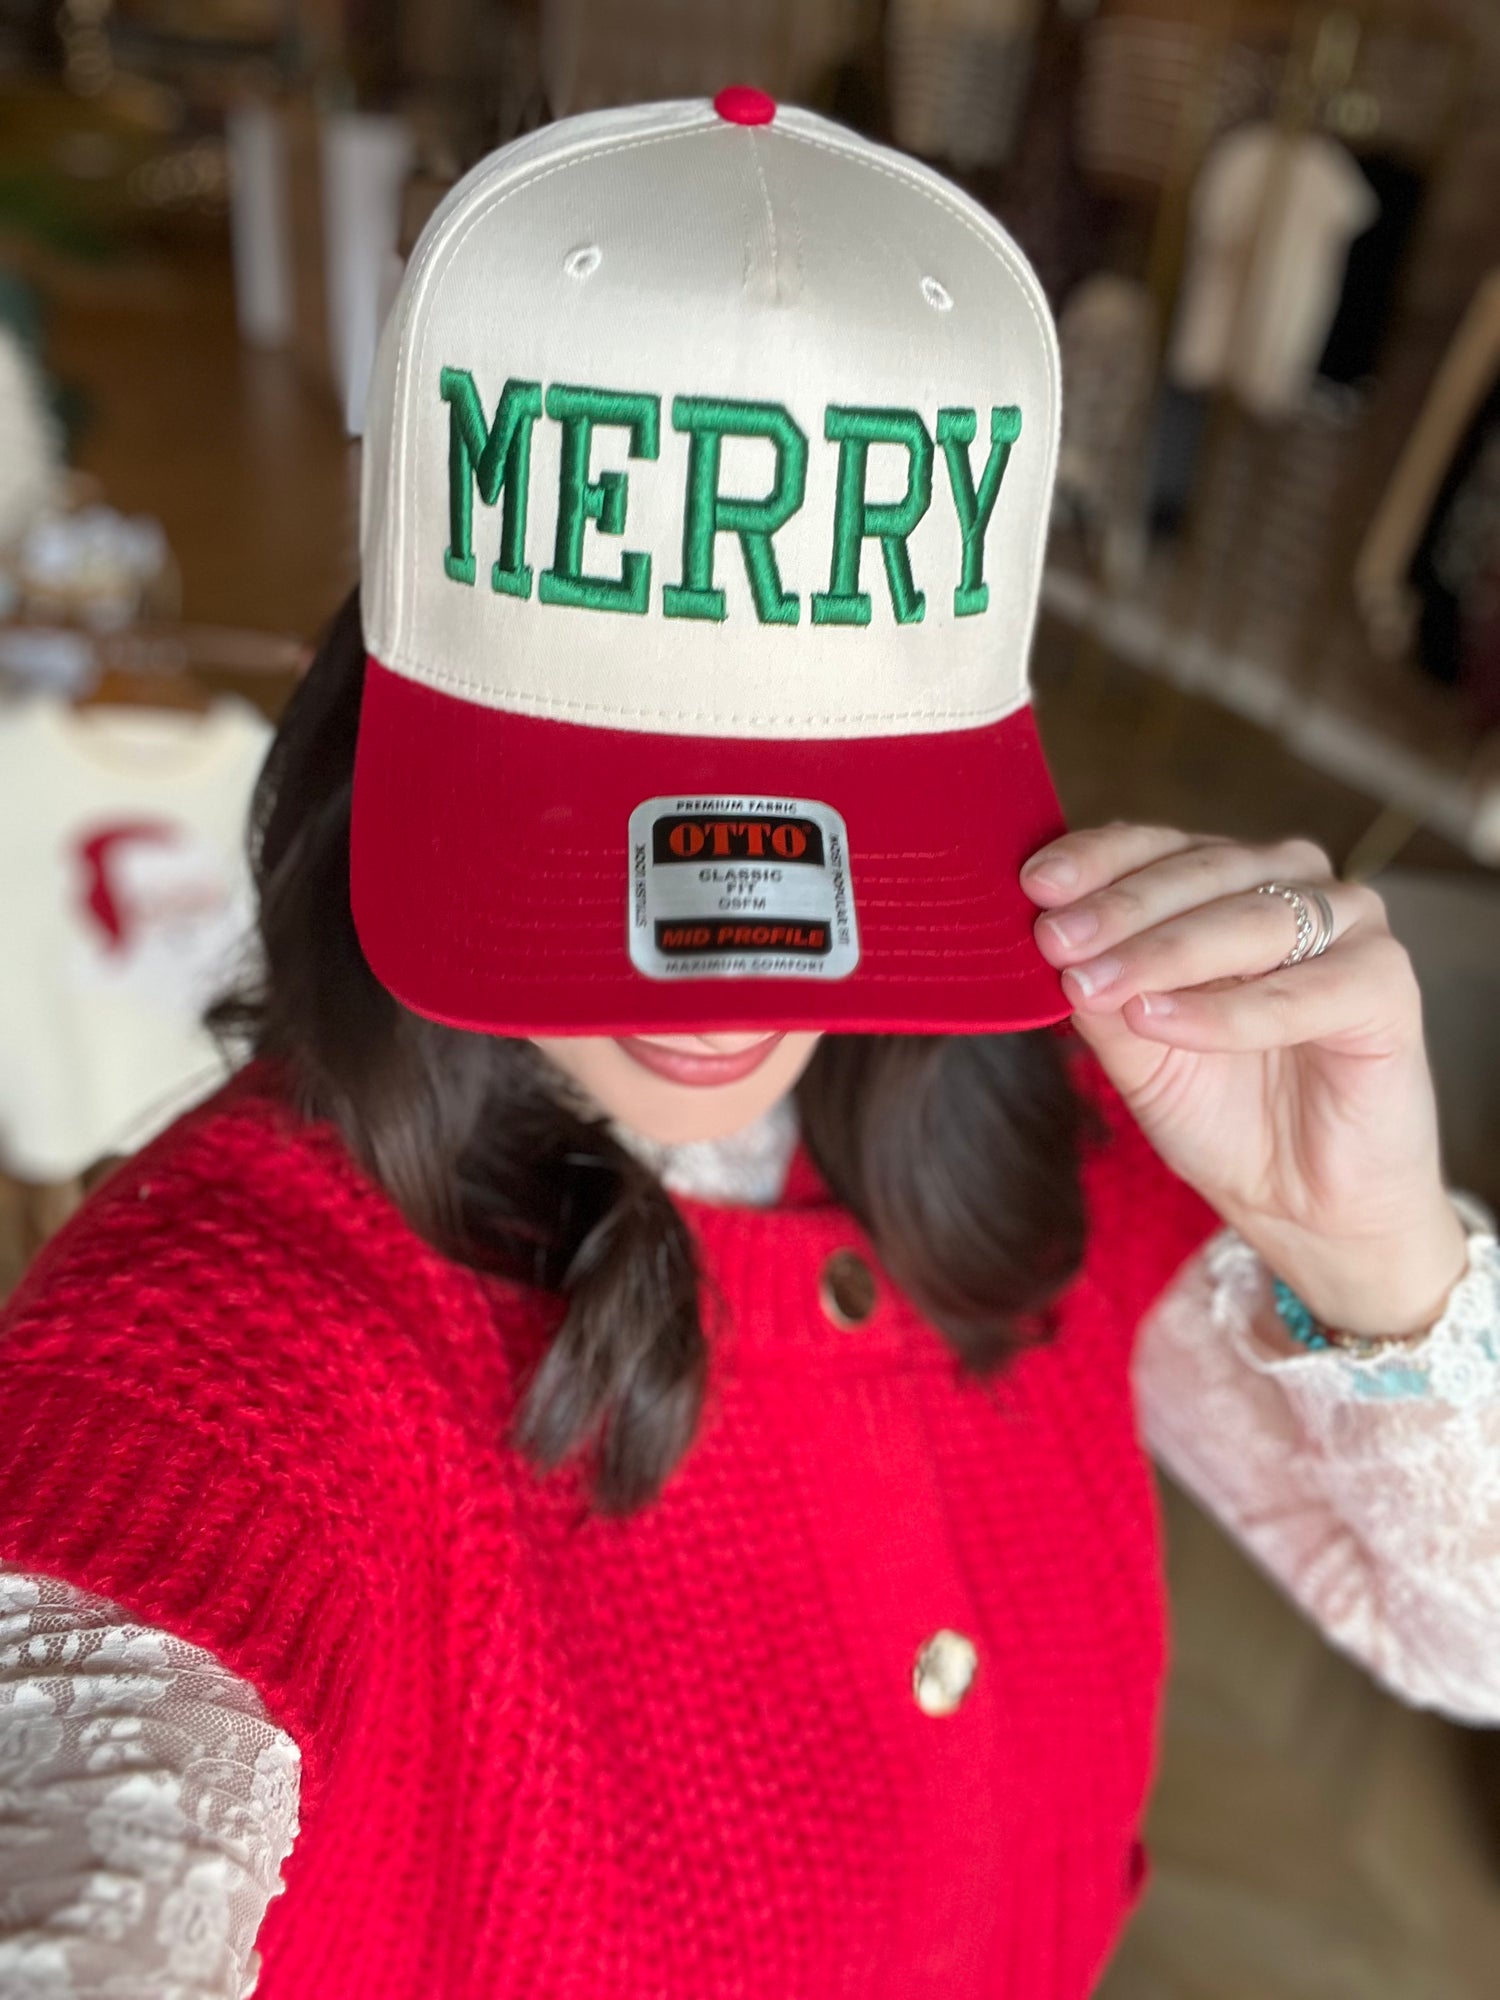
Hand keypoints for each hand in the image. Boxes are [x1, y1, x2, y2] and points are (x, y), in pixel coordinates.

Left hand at [1020, 821, 1469, 1337]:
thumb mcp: (1135, 1050)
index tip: (1034, 887)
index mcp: (1225, 881)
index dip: (1095, 862)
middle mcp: (1290, 886)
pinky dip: (1225, 1009)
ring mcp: (1348, 927)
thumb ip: (1099, 992)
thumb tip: (1045, 939)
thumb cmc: (1221, 1113)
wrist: (1300, 1203)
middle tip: (1054, 941)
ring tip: (1095, 986)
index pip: (1155, 847)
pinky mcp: (1387, 985)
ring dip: (1164, 952)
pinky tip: (1159, 1021)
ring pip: (1249, 920)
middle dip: (1119, 909)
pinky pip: (1301, 991)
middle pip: (1199, 873)